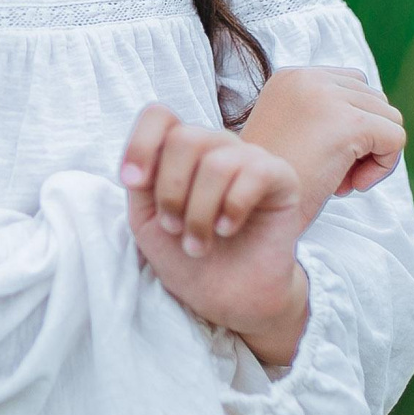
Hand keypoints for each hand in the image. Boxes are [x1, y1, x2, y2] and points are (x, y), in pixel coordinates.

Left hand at [118, 104, 311, 363]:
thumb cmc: (187, 256)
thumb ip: (140, 183)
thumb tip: (140, 163)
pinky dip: (233, 207)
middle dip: (172, 191)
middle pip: (185, 138)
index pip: (159, 116)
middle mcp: (215, 147)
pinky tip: (228, 230)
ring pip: (216, 162)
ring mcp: (248, 158)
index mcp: (180, 151)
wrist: (228, 298)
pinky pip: (254, 172)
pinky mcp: (280, 177)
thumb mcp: (147, 220)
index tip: (133, 183)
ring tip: (198, 244)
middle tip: (174, 228)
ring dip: (199, 212)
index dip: (141, 144)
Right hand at [238, 65, 404, 224]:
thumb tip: (379, 109)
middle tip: (334, 174)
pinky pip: (395, 137)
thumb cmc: (275, 184)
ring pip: (389, 116)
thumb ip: (325, 112)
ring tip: (342, 180)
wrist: (255, 212)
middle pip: (374, 98)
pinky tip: (352, 185)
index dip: (351, 123)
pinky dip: (383, 167)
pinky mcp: (349, 123)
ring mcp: (328, 97)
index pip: (351, 83)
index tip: (324, 156)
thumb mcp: (293, 132)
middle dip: (365, 139)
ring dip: (374, 154)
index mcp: (291, 76)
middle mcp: (307, 77)